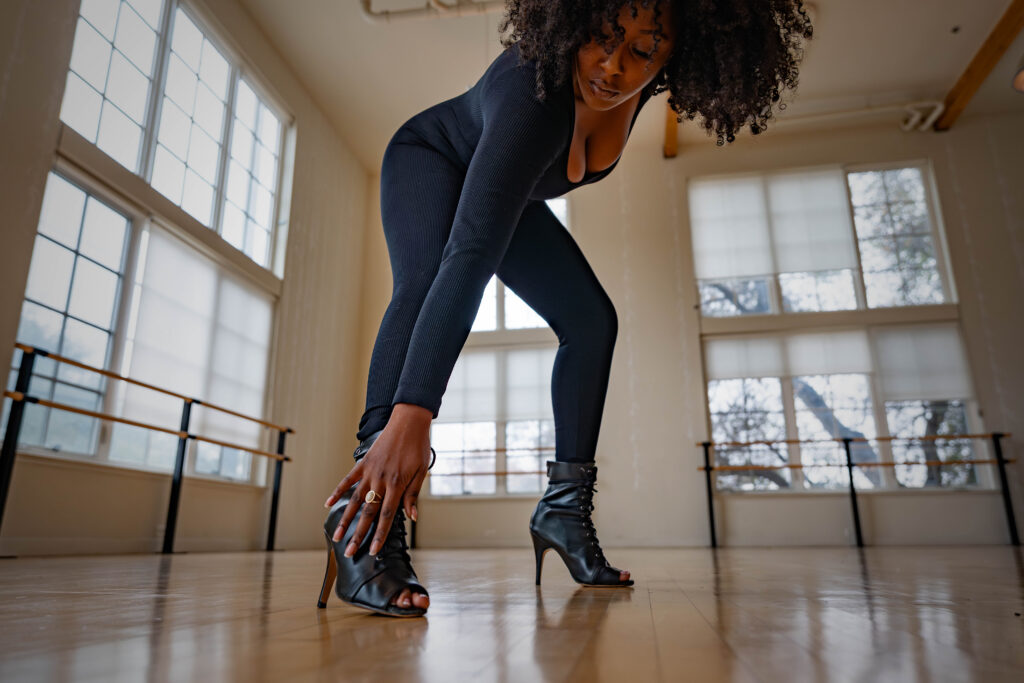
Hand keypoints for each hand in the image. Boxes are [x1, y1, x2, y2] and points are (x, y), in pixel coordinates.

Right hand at [324, 404, 432, 556]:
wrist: (409, 421)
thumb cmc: (418, 446)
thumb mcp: (422, 471)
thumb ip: (413, 495)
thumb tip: (411, 517)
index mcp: (397, 484)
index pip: (387, 516)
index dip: (379, 535)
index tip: (372, 551)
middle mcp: (381, 480)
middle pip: (368, 513)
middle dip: (358, 535)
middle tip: (349, 552)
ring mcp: (370, 471)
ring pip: (355, 500)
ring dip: (345, 519)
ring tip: (336, 536)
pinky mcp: (363, 462)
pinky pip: (348, 480)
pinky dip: (337, 491)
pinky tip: (328, 503)